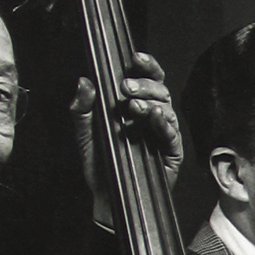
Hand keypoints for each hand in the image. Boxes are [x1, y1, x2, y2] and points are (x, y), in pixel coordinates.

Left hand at [71, 51, 183, 223]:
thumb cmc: (99, 163)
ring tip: (133, 106)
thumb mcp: (84, 133)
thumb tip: (84, 81)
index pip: (145, 78)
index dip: (145, 65)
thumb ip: (82, 108)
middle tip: (126, 87)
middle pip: (159, 89)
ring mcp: (162, 133)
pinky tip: (154, 117)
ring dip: (151, 102)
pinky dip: (163, 123)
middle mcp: (151, 116)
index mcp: (133, 105)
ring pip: (167, 108)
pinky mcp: (171, 151)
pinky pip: (172, 133)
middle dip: (145, 84)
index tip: (135, 58)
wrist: (106, 196)